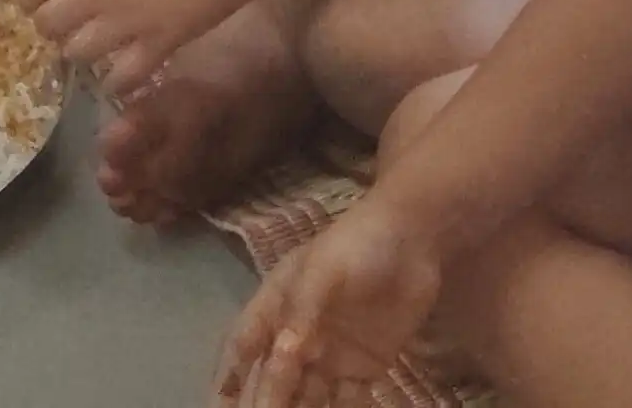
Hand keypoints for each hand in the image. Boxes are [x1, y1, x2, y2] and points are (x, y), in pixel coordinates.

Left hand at [22, 0, 265, 96]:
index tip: (34, 5)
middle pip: (48, 23)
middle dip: (50, 29)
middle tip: (63, 30)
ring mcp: (125, 22)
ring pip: (76, 53)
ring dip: (80, 53)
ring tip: (91, 50)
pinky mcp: (157, 46)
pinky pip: (122, 78)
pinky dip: (115, 82)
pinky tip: (118, 77)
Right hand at [216, 199, 445, 407]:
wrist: (412, 241)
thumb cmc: (355, 246)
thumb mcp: (322, 272)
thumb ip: (301, 315)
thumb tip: (279, 360)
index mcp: (278, 305)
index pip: (246, 345)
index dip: (230, 374)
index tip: (219, 404)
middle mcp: (300, 334)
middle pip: (276, 377)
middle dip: (264, 402)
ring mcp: (332, 353)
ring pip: (308, 396)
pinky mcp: (365, 366)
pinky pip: (347, 402)